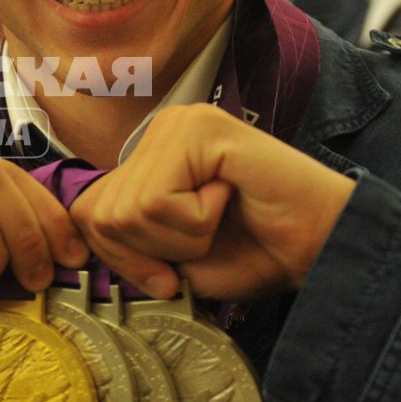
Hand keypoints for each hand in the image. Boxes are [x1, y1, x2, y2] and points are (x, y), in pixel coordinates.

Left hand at [72, 104, 355, 301]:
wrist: (323, 248)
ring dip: (179, 239)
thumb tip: (77, 249)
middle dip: (149, 253)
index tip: (167, 276)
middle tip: (202, 243)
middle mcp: (159, 131)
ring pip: (128, 211)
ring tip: (221, 217)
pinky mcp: (201, 131)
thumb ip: (125, 248)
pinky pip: (159, 200)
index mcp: (148, 157)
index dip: (121, 259)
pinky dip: (195, 224)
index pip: (88, 213)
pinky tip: (230, 200)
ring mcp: (180, 124)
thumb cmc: (257, 252)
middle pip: (101, 215)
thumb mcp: (173, 261)